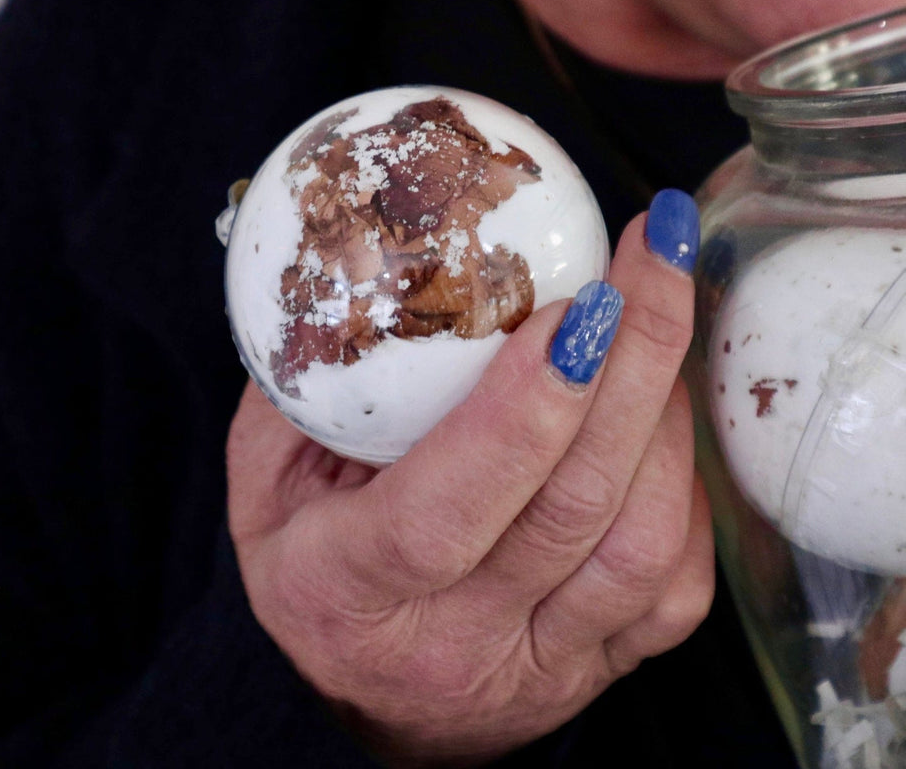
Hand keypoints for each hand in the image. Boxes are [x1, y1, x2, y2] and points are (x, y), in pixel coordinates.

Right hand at [226, 190, 713, 765]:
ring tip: (656, 324)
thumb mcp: (267, 477)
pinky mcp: (599, 670)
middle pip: (569, 510)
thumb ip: (306, 385)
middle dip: (632, 366)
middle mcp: (449, 642)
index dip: (521, 411)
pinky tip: (662, 420)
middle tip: (654, 260)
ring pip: (641, 547)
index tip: (576, 308)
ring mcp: (537, 666)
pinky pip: (676, 586)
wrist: (360, 695)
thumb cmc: (307, 566)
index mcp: (344, 588)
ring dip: (666, 417)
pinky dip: (687, 488)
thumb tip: (372, 269)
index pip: (442, 514)